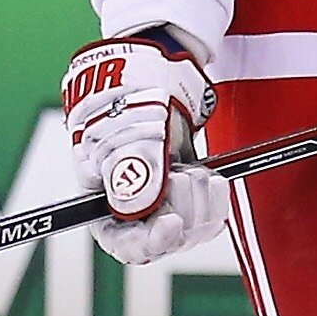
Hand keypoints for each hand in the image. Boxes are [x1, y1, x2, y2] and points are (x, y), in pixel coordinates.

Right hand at [62, 35, 225, 263]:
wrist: (154, 73)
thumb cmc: (126, 100)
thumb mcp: (122, 134)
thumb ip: (131, 174)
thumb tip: (139, 211)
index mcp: (101, 201)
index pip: (122, 243)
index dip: (147, 242)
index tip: (173, 224)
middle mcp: (130, 209)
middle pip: (162, 240)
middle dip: (181, 208)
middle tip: (184, 174)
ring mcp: (160, 202)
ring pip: (190, 231)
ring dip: (200, 200)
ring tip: (193, 168)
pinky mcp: (187, 195)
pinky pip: (210, 218)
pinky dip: (215, 199)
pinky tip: (209, 176)